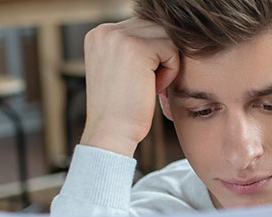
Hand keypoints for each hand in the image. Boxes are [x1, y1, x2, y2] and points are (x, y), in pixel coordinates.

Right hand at [80, 18, 179, 156]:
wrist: (111, 134)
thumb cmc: (122, 111)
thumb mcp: (122, 71)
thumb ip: (135, 49)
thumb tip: (165, 34)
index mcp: (100, 34)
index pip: (143, 27)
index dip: (153, 55)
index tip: (142, 81)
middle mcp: (105, 30)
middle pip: (156, 28)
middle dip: (162, 57)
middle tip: (152, 85)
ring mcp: (118, 37)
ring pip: (165, 36)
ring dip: (167, 63)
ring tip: (153, 86)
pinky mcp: (135, 48)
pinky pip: (171, 48)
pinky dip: (171, 71)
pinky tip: (155, 88)